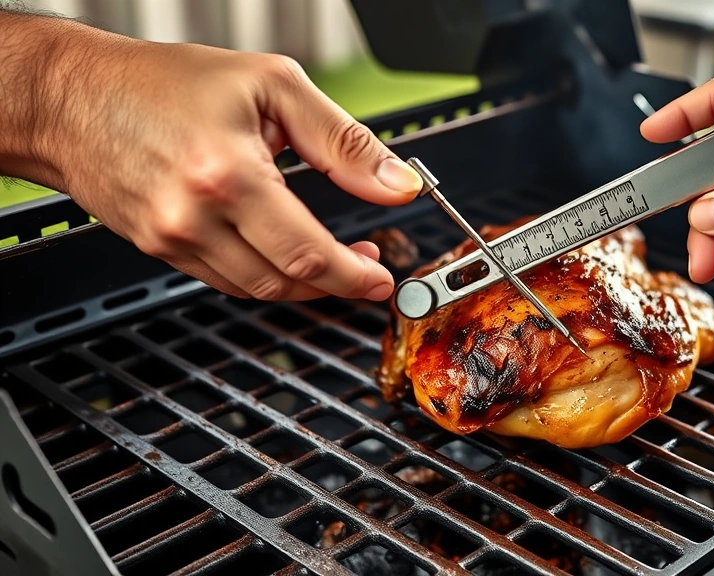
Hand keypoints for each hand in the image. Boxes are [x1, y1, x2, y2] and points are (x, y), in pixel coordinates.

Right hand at [33, 24, 422, 301]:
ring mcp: (171, 240)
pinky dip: (263, 274)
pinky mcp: (159, 249)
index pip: (307, 253)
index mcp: (228, 174)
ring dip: (302, 282)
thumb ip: (343, 141)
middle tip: (365, 268)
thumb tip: (396, 183)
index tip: (381, 279)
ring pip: (256, 289)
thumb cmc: (164, 82)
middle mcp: (193, 217)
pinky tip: (282, 251)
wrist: (72, 97)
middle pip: (285, 281)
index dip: (354, 275)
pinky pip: (225, 280)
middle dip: (337, 283)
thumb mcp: (272, 86)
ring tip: (331, 257)